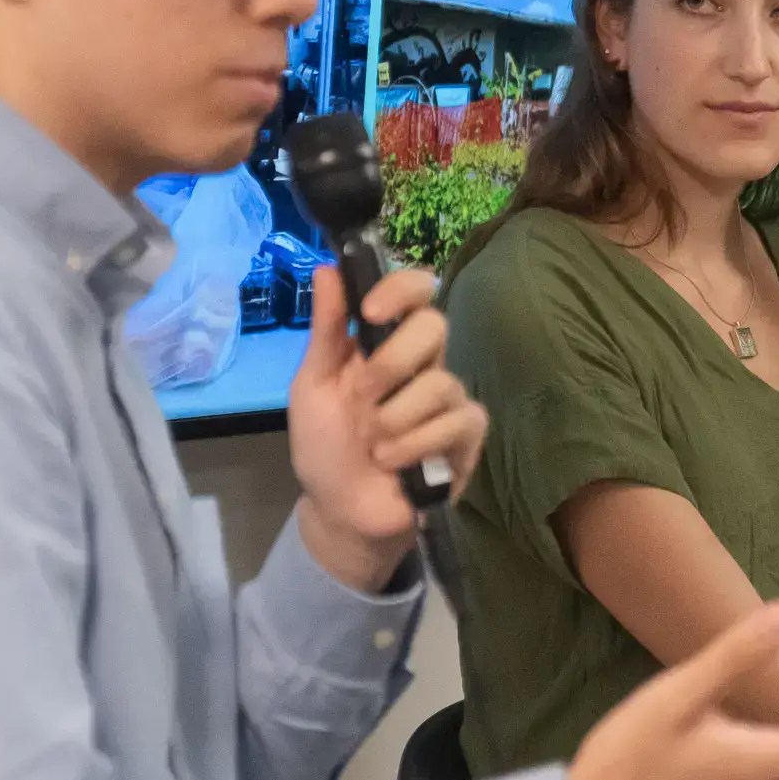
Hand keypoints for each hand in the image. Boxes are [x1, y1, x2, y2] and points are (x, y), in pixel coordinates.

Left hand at [287, 263, 489, 590]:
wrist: (340, 511)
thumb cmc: (326, 446)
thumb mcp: (312, 386)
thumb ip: (326, 331)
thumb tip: (326, 268)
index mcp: (387, 343)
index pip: (415, 292)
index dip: (401, 291)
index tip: (371, 314)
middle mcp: (425, 363)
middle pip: (435, 327)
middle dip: (392, 364)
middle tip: (363, 398)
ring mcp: (450, 400)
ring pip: (441, 382)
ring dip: (394, 418)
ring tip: (373, 445)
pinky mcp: (467, 437)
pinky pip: (455, 421)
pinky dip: (415, 444)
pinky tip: (394, 462)